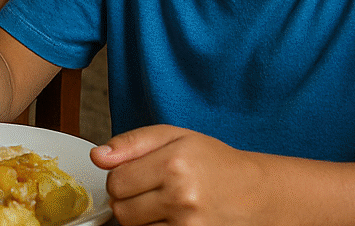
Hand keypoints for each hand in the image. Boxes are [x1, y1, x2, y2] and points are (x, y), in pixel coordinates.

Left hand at [93, 124, 266, 225]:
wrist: (257, 193)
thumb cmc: (214, 163)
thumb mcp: (174, 137)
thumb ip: (130, 143)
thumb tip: (97, 156)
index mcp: (174, 164)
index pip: (115, 181)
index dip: (120, 177)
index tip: (135, 175)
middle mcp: (183, 197)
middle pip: (121, 210)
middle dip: (128, 200)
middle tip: (150, 190)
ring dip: (142, 218)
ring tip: (164, 204)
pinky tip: (172, 218)